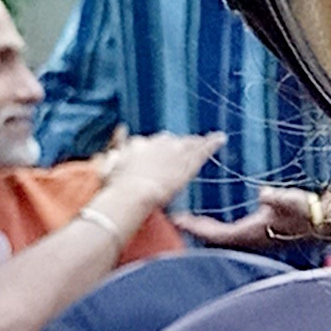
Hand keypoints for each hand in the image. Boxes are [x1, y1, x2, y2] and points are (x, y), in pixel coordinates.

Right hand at [99, 129, 225, 224]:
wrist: (133, 192)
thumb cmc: (117, 187)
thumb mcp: (108, 168)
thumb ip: (113, 155)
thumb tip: (117, 139)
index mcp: (137, 145)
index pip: (150, 144)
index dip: (156, 152)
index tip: (159, 157)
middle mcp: (156, 144)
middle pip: (170, 141)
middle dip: (177, 146)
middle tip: (184, 153)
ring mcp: (174, 152)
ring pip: (188, 143)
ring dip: (197, 142)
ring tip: (209, 140)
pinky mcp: (188, 162)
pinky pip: (202, 149)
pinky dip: (212, 143)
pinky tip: (221, 138)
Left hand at [179, 187, 329, 252]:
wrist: (322, 221)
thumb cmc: (307, 211)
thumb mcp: (292, 201)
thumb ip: (277, 198)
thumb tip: (264, 194)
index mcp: (254, 233)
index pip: (218, 235)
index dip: (197, 229)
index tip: (179, 221)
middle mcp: (252, 239)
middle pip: (216, 238)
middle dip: (195, 230)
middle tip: (176, 219)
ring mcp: (255, 239)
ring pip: (222, 238)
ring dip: (205, 230)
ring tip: (188, 220)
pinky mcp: (259, 234)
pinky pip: (230, 234)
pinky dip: (216, 229)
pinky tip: (211, 222)